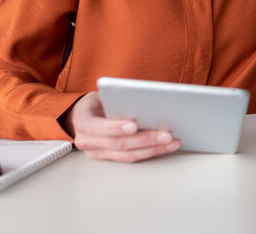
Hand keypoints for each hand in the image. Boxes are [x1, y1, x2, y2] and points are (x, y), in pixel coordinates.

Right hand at [60, 91, 180, 161]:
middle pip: (119, 144)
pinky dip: (150, 152)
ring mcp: (98, 153)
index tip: (134, 125)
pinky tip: (166, 147)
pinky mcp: (109, 159)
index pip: (98, 127)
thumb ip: (116, 100)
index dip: (116, 127)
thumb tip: (144, 101)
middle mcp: (87, 141)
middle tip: (166, 134)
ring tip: (172, 142)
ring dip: (153, 149)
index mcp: (83, 122)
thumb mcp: (101, 96)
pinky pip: (132, 158)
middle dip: (145, 139)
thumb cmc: (96, 103)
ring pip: (128, 155)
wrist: (83, 115)